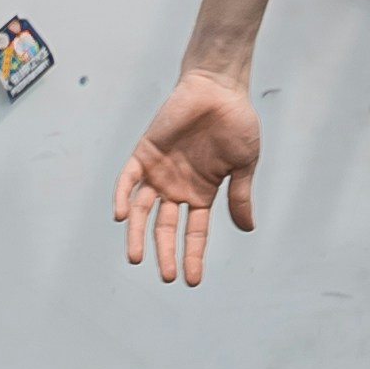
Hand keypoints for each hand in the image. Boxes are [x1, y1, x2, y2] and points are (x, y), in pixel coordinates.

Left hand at [113, 67, 261, 285]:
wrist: (219, 88)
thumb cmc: (236, 123)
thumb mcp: (244, 164)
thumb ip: (241, 196)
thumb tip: (247, 229)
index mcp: (201, 193)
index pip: (194, 232)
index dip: (192, 255)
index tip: (191, 280)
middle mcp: (176, 188)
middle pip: (165, 227)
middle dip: (165, 252)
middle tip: (166, 276)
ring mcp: (158, 173)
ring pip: (141, 211)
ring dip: (137, 234)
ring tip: (135, 258)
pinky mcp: (143, 154)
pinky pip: (127, 180)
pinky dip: (122, 197)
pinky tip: (121, 216)